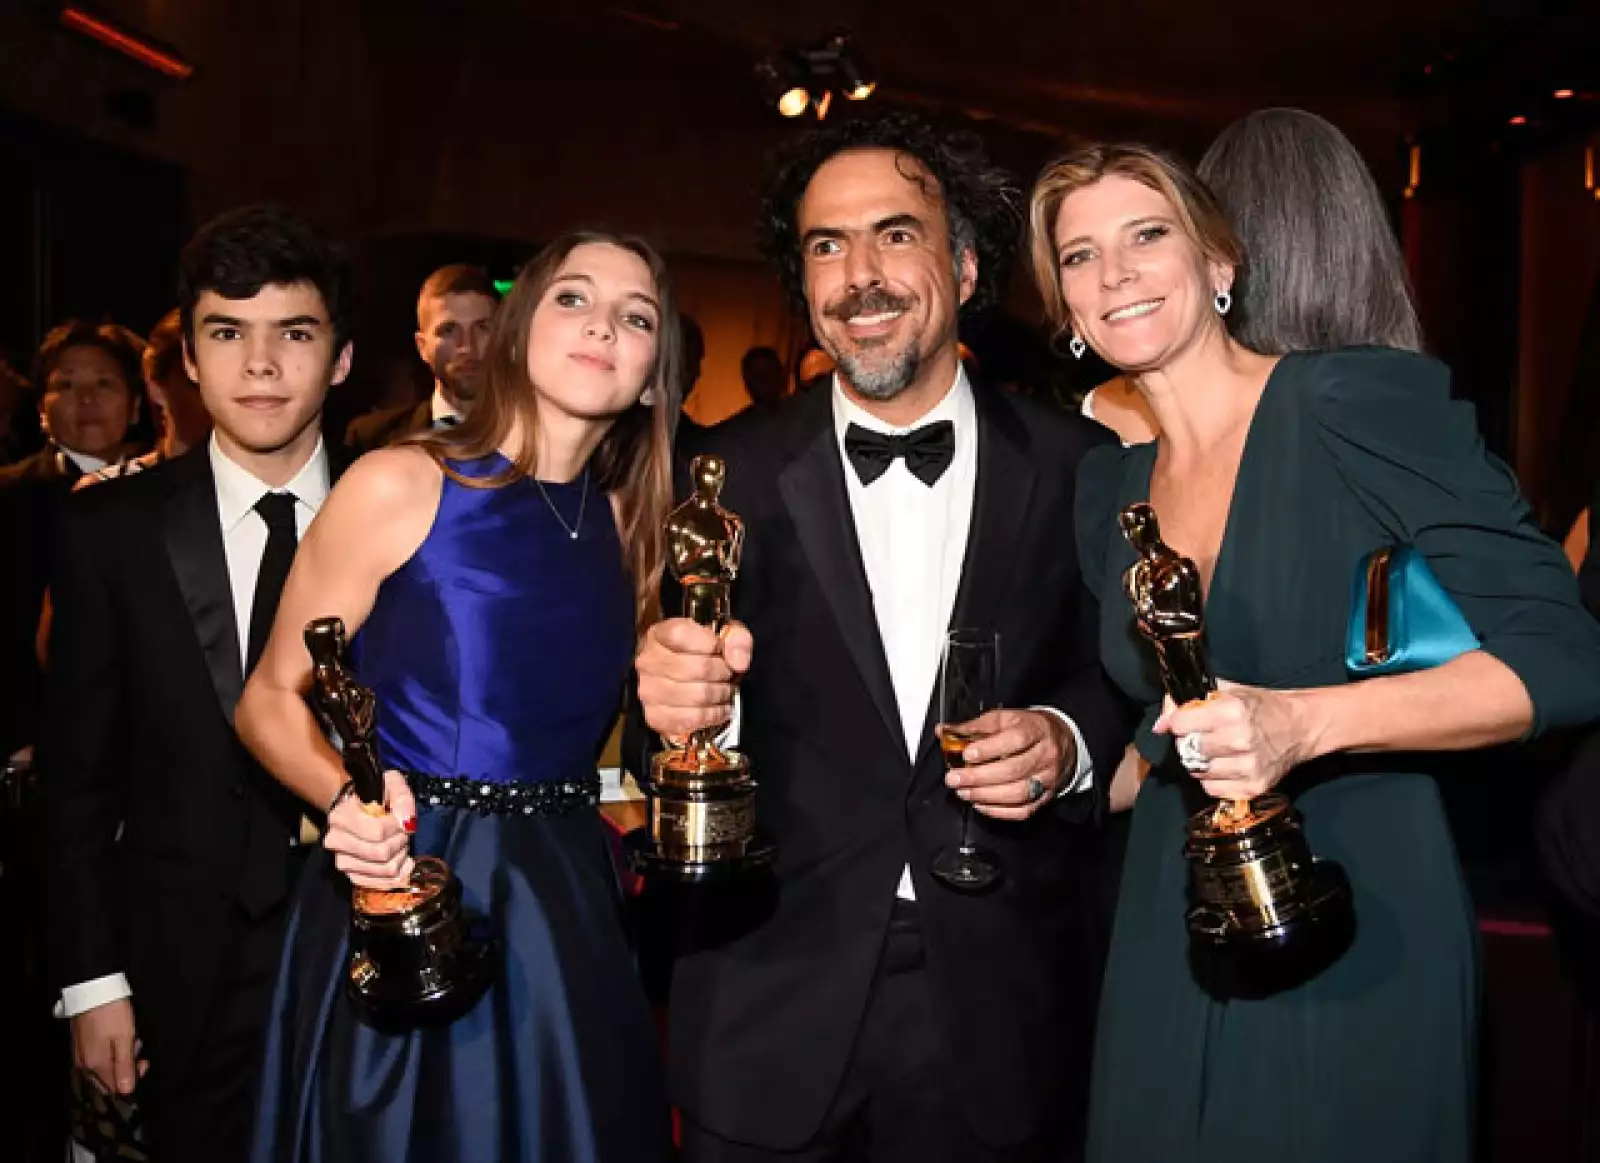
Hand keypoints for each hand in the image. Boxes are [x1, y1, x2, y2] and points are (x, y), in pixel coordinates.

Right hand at [71, 997, 146, 1096]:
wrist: (92, 989)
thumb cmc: (112, 1013)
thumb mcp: (124, 1039)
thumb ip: (124, 1066)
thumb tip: (126, 1091)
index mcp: (95, 1066)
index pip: (113, 1089)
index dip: (131, 1081)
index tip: (143, 1064)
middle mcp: (84, 1065)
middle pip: (108, 1079)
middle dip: (127, 1067)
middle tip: (138, 1048)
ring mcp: (80, 1054)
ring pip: (104, 1067)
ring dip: (120, 1057)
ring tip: (131, 1038)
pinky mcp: (80, 1044)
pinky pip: (98, 1057)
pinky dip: (111, 1051)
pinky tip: (119, 1036)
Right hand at [324, 769, 415, 888]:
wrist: (357, 809)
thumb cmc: (375, 796)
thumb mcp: (391, 784)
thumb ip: (402, 797)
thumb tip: (406, 822)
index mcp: (341, 817)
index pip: (377, 832)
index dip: (398, 827)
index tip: (402, 820)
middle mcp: (336, 841)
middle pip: (381, 853)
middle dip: (401, 842)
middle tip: (403, 833)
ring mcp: (342, 862)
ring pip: (384, 870)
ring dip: (400, 857)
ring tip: (400, 844)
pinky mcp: (352, 876)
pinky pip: (380, 884)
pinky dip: (398, 875)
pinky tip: (403, 862)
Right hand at [635, 618, 751, 738]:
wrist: (682, 680)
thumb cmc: (701, 654)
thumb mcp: (723, 636)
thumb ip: (736, 639)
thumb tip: (738, 662)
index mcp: (660, 634)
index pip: (681, 634)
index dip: (709, 643)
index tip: (720, 650)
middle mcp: (648, 662)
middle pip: (698, 668)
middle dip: (722, 673)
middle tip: (728, 675)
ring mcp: (649, 691)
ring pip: (698, 696)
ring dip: (719, 696)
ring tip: (724, 692)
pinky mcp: (655, 717)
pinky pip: (692, 719)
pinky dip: (712, 716)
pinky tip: (717, 709)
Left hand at [945, 709, 1074, 820]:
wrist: (1062, 741)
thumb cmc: (1029, 728)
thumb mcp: (1003, 719)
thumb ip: (973, 726)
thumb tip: (944, 732)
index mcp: (1035, 730)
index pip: (1014, 740)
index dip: (989, 749)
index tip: (966, 754)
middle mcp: (1045, 755)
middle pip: (1013, 770)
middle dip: (978, 777)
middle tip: (955, 779)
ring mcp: (1047, 778)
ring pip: (1018, 793)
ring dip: (986, 796)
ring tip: (965, 792)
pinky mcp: (1046, 796)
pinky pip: (1024, 810)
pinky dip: (999, 811)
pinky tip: (982, 805)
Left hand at [1154, 681, 1313, 800]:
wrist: (1300, 727)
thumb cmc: (1261, 707)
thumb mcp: (1227, 692)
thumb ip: (1190, 702)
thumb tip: (1160, 724)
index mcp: (1232, 712)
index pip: (1181, 724)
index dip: (1178, 723)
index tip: (1183, 723)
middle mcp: (1239, 740)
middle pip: (1188, 750)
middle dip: (1188, 743)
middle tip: (1200, 737)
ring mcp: (1248, 767)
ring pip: (1198, 771)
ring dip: (1199, 763)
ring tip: (1214, 752)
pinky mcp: (1253, 787)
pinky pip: (1212, 789)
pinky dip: (1212, 779)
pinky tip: (1224, 766)